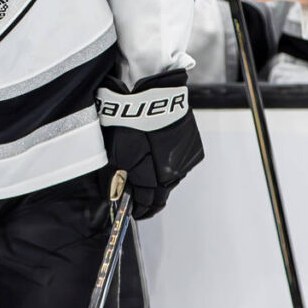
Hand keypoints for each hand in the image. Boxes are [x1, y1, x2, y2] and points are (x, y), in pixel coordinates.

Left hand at [97, 69, 203, 219]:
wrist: (154, 96)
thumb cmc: (131, 121)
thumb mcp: (115, 152)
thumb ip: (116, 178)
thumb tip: (114, 193)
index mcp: (154, 177)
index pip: (148, 204)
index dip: (139, 210)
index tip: (134, 211)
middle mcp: (173, 174)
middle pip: (161, 194)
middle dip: (149, 197)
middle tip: (140, 197)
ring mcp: (185, 161)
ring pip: (171, 179)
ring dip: (160, 179)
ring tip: (148, 173)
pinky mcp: (193, 148)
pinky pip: (179, 162)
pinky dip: (169, 162)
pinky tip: (159, 154)